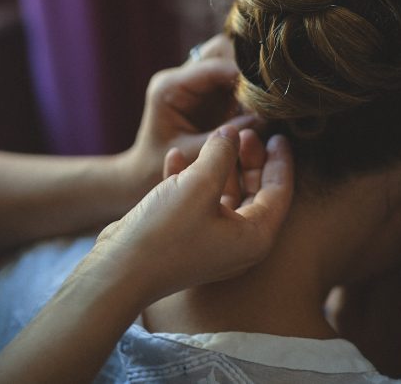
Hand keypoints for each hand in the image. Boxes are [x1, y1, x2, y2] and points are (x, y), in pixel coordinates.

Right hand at [93, 125, 293, 301]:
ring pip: (224, 194)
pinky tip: (176, 155)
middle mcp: (237, 243)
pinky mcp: (185, 237)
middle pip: (255, 192)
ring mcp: (210, 241)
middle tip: (245, 131)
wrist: (120, 269)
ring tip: (213, 137)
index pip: (280, 192)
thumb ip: (222, 153)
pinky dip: (190, 178)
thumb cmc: (166, 233)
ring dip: (217, 164)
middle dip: (249, 159)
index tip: (279, 135)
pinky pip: (197, 202)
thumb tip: (231, 133)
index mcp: (254, 237)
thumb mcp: (199, 184)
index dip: (280, 160)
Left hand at [119, 35, 250, 200]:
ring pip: (231, 60)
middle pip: (222, 50)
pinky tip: (258, 111)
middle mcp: (181, 77)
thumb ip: (224, 138)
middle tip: (266, 97)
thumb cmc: (158, 168)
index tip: (268, 95)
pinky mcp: (206, 93)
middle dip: (247, 70)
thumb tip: (266, 120)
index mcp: (170, 86)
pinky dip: (248, 92)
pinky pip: (233, 80)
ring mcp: (194, 82)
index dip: (245, 77)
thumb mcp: (191, 154)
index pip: (214, 66)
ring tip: (263, 105)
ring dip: (249, 80)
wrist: (141, 174)